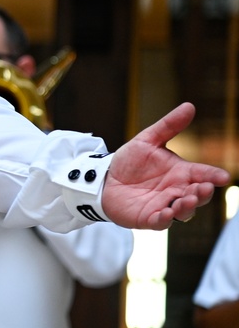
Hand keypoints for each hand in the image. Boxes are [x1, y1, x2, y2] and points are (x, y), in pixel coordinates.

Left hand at [102, 102, 229, 228]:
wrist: (105, 178)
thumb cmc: (130, 162)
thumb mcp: (148, 140)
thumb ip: (169, 126)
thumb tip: (190, 106)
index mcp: (181, 173)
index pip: (203, 174)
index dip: (213, 176)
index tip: (223, 177)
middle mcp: (177, 191)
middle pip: (197, 195)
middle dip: (202, 193)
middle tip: (203, 187)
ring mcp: (165, 206)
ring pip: (183, 211)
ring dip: (187, 207)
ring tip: (186, 200)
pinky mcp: (149, 218)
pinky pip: (161, 222)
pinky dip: (165, 219)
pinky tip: (167, 213)